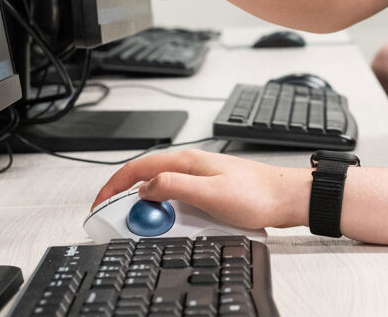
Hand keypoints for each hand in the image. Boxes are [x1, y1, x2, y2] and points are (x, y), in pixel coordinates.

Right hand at [92, 150, 312, 229]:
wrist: (287, 197)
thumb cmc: (256, 194)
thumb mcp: (209, 193)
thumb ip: (174, 186)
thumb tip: (145, 188)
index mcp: (187, 161)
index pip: (138, 168)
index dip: (113, 185)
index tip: (99, 204)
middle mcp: (192, 165)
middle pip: (148, 179)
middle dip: (129, 200)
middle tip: (120, 221)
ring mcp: (201, 177)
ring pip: (164, 191)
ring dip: (151, 209)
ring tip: (149, 227)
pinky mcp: (210, 191)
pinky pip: (180, 200)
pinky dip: (169, 212)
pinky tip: (175, 225)